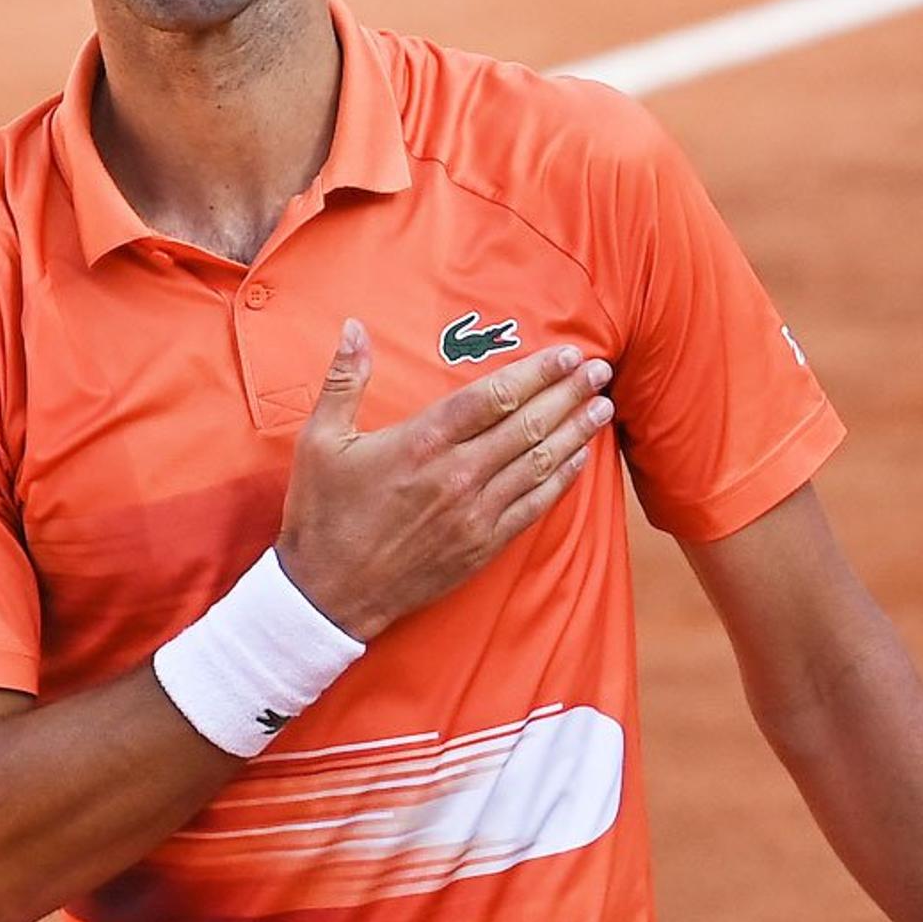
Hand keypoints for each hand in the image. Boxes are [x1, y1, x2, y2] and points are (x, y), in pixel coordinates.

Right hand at [273, 318, 614, 640]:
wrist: (328, 595)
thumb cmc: (322, 514)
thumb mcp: (319, 440)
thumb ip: (344, 379)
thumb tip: (354, 326)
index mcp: (420, 442)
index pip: (492, 397)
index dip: (535, 373)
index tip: (566, 354)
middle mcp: (456, 475)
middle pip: (526, 424)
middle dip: (568, 394)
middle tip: (600, 370)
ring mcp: (474, 513)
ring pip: (538, 463)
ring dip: (575, 431)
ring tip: (603, 406)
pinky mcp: (482, 545)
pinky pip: (533, 506)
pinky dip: (561, 479)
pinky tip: (581, 458)